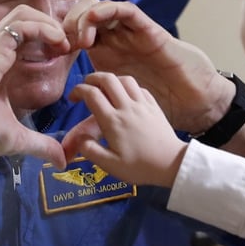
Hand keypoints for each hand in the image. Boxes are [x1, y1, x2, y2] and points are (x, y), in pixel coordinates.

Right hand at [0, 7, 71, 175]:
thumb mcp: (16, 138)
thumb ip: (41, 145)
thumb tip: (62, 159)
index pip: (26, 34)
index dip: (50, 38)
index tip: (66, 55)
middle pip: (26, 17)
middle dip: (52, 26)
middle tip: (68, 46)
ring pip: (23, 14)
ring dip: (49, 24)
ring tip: (63, 44)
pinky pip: (18, 26)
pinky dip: (42, 29)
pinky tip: (55, 44)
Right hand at [62, 72, 185, 187]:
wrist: (171, 164)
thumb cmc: (139, 166)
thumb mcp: (110, 165)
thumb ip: (90, 150)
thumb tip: (80, 139)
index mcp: (112, 121)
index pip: (91, 94)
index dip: (78, 91)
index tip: (73, 98)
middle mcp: (126, 107)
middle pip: (107, 79)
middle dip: (92, 78)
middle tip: (86, 87)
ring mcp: (142, 104)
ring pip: (124, 79)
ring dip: (111, 80)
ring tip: (105, 89)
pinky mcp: (154, 106)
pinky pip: (139, 87)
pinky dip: (128, 87)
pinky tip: (126, 96)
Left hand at [64, 0, 234, 134]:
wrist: (193, 109)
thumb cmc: (157, 116)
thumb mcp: (115, 125)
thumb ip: (91, 130)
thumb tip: (66, 149)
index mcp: (104, 61)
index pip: (75, 40)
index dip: (60, 43)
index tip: (52, 57)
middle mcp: (116, 44)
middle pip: (84, 18)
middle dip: (68, 25)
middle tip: (62, 43)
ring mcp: (131, 35)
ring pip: (101, 8)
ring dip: (84, 17)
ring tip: (78, 37)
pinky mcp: (148, 31)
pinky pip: (126, 10)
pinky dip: (107, 10)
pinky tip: (94, 22)